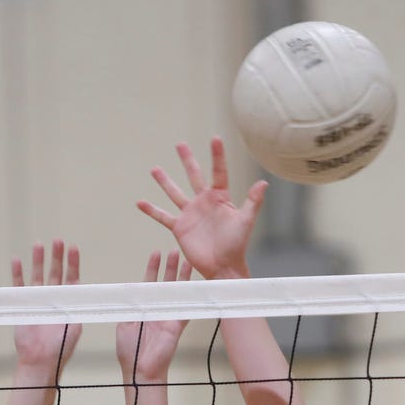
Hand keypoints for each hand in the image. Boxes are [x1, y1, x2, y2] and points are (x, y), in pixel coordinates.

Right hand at [10, 240, 82, 375]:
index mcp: (69, 303)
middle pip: (55, 272)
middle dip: (57, 256)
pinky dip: (18, 274)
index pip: (72, 277)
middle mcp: (54, 299)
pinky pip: (19, 286)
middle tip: (58, 240)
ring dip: (38, 260)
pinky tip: (17, 260)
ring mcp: (38, 300)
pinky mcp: (23, 305)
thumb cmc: (61, 347)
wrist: (41, 360)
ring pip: (38, 275)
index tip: (73, 247)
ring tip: (39, 244)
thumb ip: (78, 308)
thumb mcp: (75, 325)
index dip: (73, 263)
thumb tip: (86, 293)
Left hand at [116, 250, 190, 381]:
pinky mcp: (176, 325)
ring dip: (182, 277)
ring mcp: (169, 316)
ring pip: (178, 292)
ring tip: (186, 261)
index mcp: (144, 308)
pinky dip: (192, 297)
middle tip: (175, 252)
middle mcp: (158, 309)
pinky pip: (186, 308)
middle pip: (166, 283)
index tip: (156, 254)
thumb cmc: (130, 351)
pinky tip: (197, 285)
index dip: (153, 268)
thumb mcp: (124, 323)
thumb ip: (129, 306)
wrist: (139, 370)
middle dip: (170, 267)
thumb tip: (129, 289)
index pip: (149, 283)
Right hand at [136, 136, 266, 279]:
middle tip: (180, 144)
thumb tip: (264, 182)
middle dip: (187, 160)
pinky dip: (152, 210)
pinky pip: (163, 216)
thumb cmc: (237, 245)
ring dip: (164, 181)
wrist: (223, 266)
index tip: (215, 138)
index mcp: (220, 198)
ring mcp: (190, 214)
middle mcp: (204, 202)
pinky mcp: (180, 227)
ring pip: (175, 193)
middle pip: (194, 175)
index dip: (217, 155)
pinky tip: (140, 203)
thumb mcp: (245, 221)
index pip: (218, 172)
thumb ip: (253, 202)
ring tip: (154, 169)